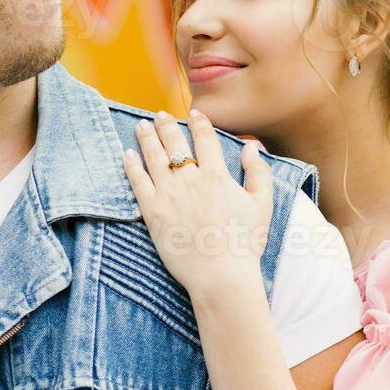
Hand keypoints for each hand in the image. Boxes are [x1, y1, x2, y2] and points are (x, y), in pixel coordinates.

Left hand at [120, 108, 272, 299]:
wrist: (221, 275)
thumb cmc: (245, 243)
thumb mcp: (262, 205)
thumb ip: (258, 173)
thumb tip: (251, 147)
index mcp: (217, 175)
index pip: (205, 138)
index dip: (199, 122)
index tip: (193, 113)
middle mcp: (190, 179)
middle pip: (174, 142)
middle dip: (166, 125)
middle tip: (160, 115)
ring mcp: (168, 194)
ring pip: (153, 156)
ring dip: (146, 137)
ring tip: (141, 125)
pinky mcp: (152, 212)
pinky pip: (137, 182)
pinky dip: (131, 165)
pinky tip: (127, 154)